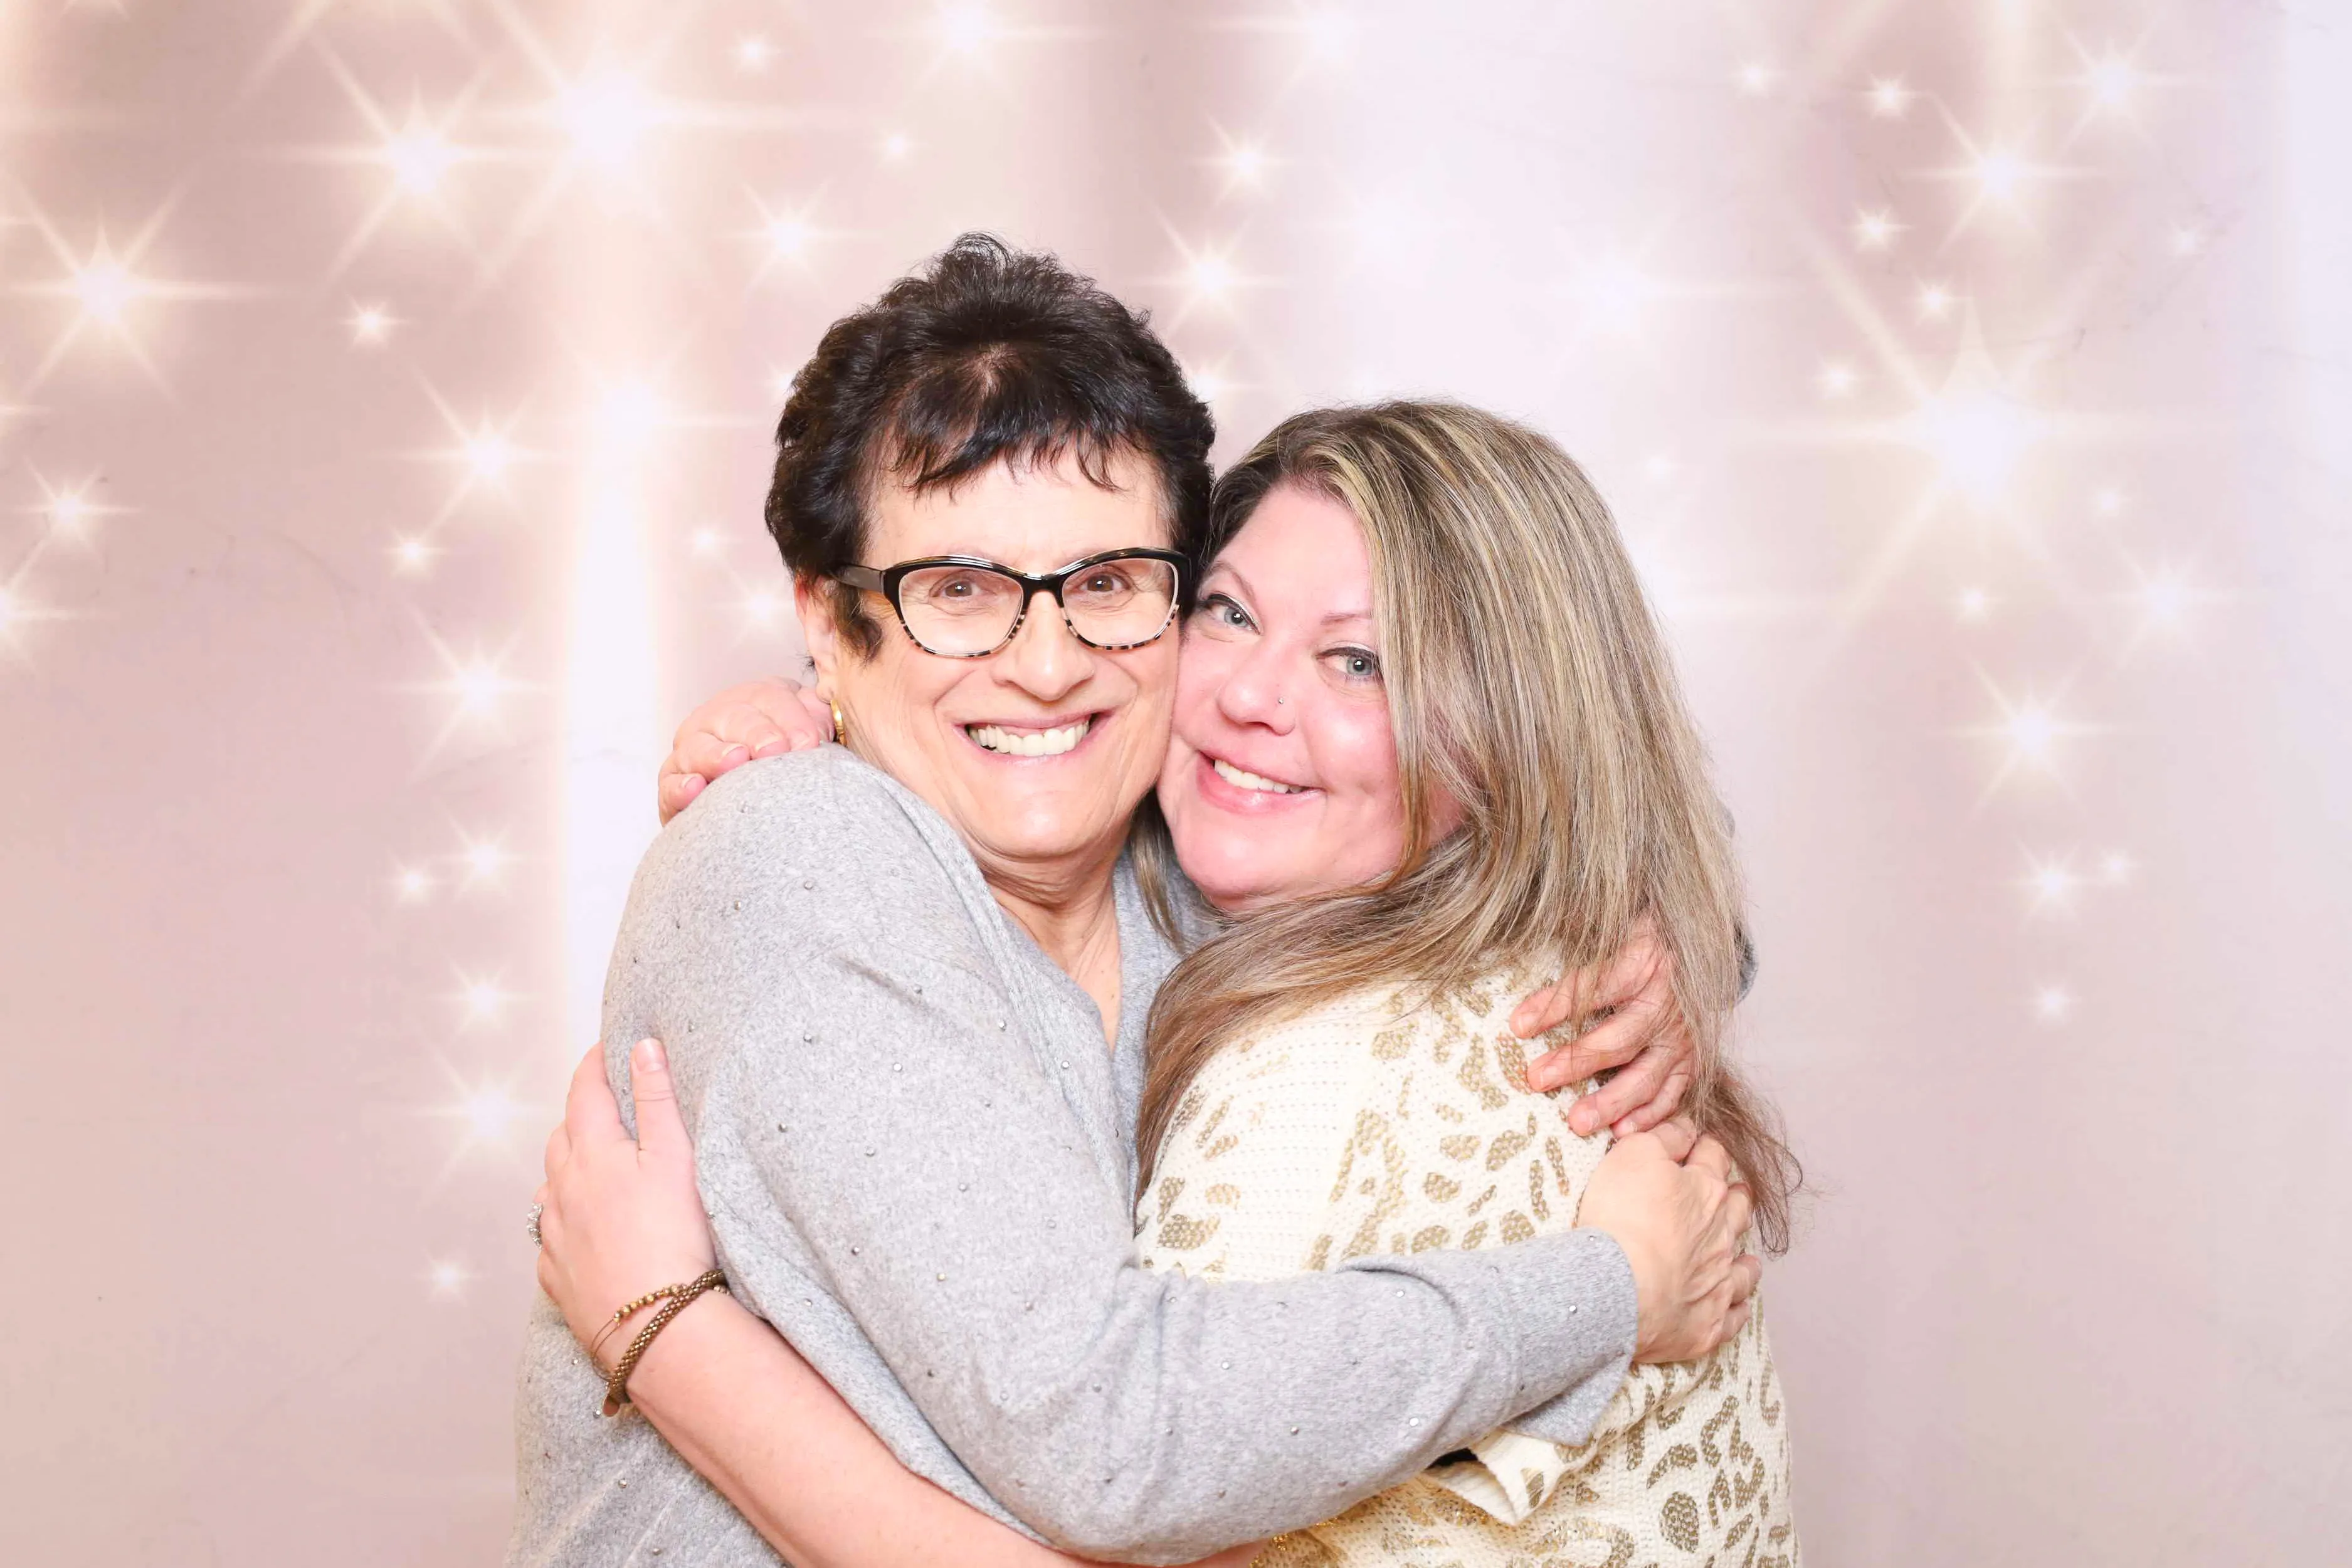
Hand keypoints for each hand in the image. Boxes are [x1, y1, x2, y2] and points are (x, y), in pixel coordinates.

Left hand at [535, 1040, 718, 1368]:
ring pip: (549, 1186)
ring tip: (589, 1165)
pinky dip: (560, 1219)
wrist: (656, 1324)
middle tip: (604, 1105)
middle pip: (561, 1137)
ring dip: (566, 1167)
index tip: (604, 1048)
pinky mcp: (556, 1275)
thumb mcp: (676, 1157)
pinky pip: (548, 1236)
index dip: (594, 1064)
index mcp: (592, 1153)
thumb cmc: (674, 1237)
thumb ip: (657, 1098)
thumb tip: (642, 1046)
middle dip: (580, 1115)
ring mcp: (554, 1234)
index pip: (585, 1093)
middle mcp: (562, 1189)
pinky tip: (578, 1227)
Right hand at [658, 677, 835, 823]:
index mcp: (753, 700)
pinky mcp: (671, 785)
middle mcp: (716, 719)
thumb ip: (817, 719)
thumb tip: (820, 728)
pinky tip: (695, 789)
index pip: (771, 699)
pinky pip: (669, 785)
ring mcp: (690, 750)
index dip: (791, 718)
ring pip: (698, 748)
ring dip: (717, 755)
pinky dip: (679, 787)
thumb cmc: (785, 756)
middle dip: (757, 733)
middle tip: (776, 750)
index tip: (810, 743)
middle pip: (735, 719)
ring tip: (737, 762)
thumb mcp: (806, 728)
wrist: (751, 797)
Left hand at [1511, 918, 1696, 1135]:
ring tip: (1577, 1122)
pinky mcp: (1690, 1059)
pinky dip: (1649, 1115)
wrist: (1695, 949)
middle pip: (1619, 1038)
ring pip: (1646, 1075)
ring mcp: (1681, 1036)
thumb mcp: (1613, 927)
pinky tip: (1622, 1132)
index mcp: (1642, 963)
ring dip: (1611, 1101)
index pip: (1592, 987)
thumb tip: (1525, 933)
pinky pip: (1672, 1093)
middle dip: (1576, 1061)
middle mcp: (1665, 1003)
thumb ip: (1575, 934)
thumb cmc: (1641, 940)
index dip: (1554, 1006)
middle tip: (1537, 1079)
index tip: (1517, 1024)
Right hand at [1576, 1116, 1758, 1364]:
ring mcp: (1718, 1282)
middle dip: (1735, 1199)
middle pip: (1737, 1211)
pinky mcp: (1708, 1325)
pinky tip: (1737, 1304)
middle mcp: (1721, 1236)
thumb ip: (1664, 1137)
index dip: (1708, 1148)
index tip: (1703, 1144)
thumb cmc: (1622, 1216)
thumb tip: (1688, 1126)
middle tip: (1733, 1194)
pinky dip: (1737, 1307)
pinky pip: (1734, 1316)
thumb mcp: (1634, 1155)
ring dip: (1744, 1259)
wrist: (1618, 1288)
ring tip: (1747, 1258)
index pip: (1713, 1159)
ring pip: (1743, 1267)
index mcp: (1705, 1191)